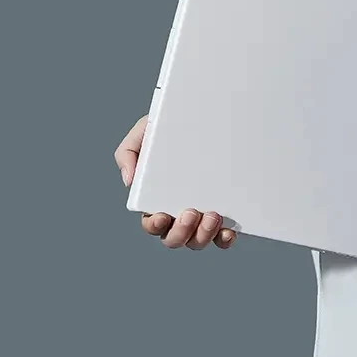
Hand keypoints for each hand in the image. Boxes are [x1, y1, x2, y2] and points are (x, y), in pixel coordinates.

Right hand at [115, 114, 236, 250]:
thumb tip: (128, 180)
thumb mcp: (145, 132)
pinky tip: (229, 231)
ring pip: (198, 241)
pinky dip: (224, 239)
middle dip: (180, 233)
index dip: (154, 225)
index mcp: (157, 199)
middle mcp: (179, 212)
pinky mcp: (225, 213)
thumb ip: (128, 152)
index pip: (151, 223)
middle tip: (190, 213)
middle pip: (174, 238)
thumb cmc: (171, 126)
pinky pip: (223, 237)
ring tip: (212, 215)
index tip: (161, 215)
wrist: (206, 115)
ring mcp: (202, 215)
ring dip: (203, 236)